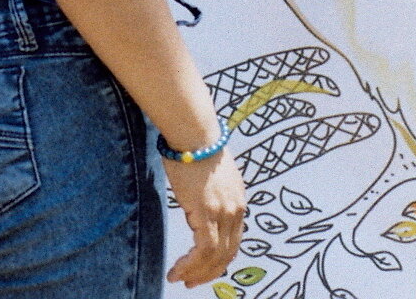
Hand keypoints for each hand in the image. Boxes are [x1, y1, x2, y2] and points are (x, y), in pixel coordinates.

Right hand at [161, 148, 245, 286]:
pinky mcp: (207, 213)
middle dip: (209, 273)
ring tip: (180, 278)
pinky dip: (190, 265)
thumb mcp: (212, 176)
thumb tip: (200, 205)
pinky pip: (203, 250)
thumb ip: (212, 195)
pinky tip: (177, 269)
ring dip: (196, 272)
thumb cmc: (195, 148)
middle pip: (227, 254)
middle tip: (191, 282)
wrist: (193, 133)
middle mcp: (236, 211)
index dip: (219, 260)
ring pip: (215, 257)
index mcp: (238, 202)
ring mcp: (223, 213)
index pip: (233, 242)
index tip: (203, 269)